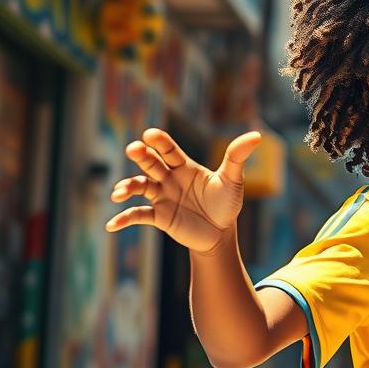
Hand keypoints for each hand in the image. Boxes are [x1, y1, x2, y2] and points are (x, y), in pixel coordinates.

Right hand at [105, 128, 260, 252]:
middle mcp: (168, 178)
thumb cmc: (226, 203)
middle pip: (151, 163)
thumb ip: (237, 157)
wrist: (221, 233)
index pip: (168, 149)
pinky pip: (138, 216)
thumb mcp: (233, 180)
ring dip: (128, 187)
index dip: (159, 141)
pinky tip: (112, 225)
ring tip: (120, 192)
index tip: (150, 135)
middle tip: (134, 150)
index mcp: (184, 166)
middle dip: (141, 156)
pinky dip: (124, 219)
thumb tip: (257, 135)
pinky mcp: (159, 216)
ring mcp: (161, 196)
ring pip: (140, 186)